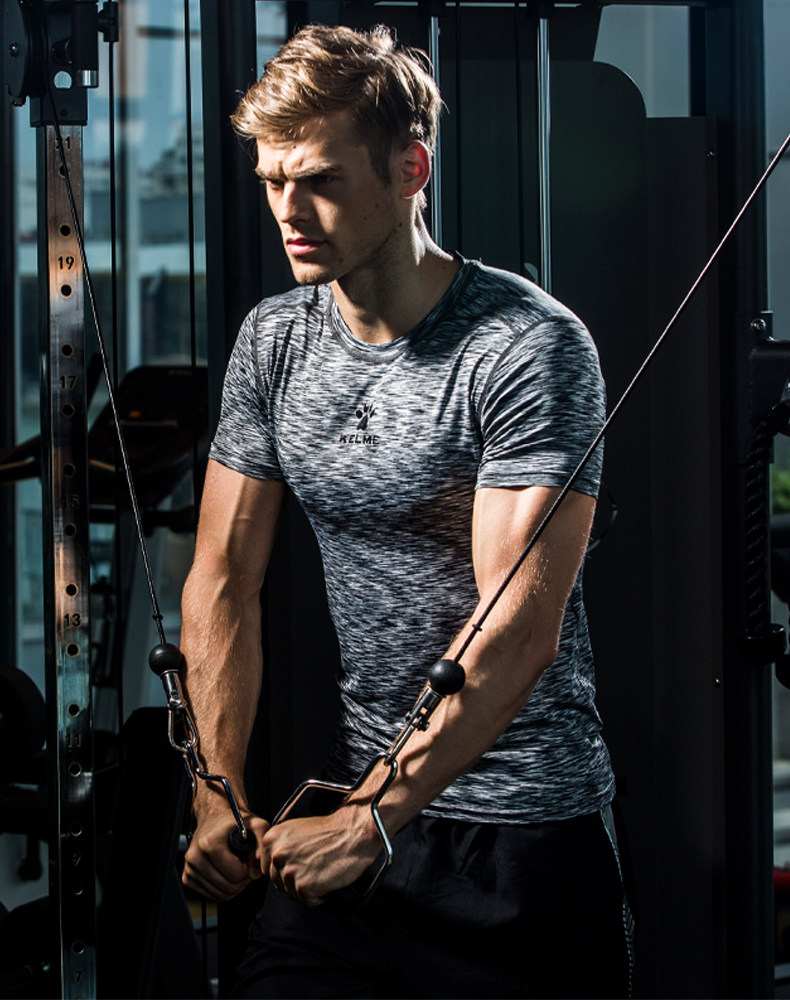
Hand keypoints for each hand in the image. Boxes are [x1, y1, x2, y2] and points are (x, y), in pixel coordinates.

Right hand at [182, 808, 269, 901]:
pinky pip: (211, 896)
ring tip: (236, 868)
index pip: (236, 874)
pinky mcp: (188, 878)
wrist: (214, 818)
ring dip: (233, 886)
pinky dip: (222, 889)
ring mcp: (190, 869)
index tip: (248, 859)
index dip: (248, 869)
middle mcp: (196, 857)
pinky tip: (226, 874)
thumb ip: (262, 843)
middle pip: (228, 887)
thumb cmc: (233, 822)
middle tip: (244, 865)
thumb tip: (258, 868)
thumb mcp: (255, 824)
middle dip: (242, 879)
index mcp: (210, 844)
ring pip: (220, 895)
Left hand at [261, 805, 380, 907]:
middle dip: (296, 880)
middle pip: (278, 882)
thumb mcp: (296, 829)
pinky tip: (328, 879)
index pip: (266, 868)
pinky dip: (320, 896)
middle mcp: (276, 855)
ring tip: (323, 871)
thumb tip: (270, 863)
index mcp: (272, 839)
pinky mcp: (304, 886)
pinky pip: (308, 901)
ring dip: (308, 888)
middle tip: (315, 867)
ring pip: (292, 894)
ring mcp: (289, 871)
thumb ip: (279, 846)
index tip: (301, 863)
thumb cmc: (331, 830)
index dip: (285, 869)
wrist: (353, 832)